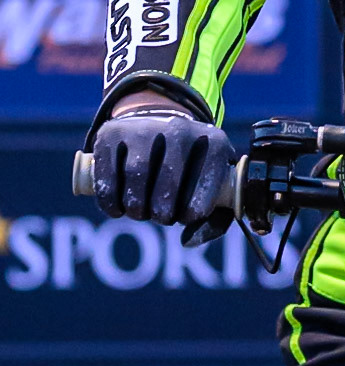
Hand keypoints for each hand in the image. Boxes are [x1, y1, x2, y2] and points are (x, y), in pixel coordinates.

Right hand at [92, 104, 233, 226]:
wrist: (159, 124)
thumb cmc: (192, 167)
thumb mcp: (214, 185)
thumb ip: (213, 220)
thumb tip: (188, 242)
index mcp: (214, 143)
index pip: (206, 184)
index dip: (194, 209)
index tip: (186, 217)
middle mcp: (180, 129)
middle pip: (168, 181)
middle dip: (163, 211)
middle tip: (161, 217)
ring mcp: (144, 127)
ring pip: (136, 175)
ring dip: (136, 206)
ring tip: (139, 212)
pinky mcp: (113, 132)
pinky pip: (108, 172)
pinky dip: (110, 199)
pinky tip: (117, 209)